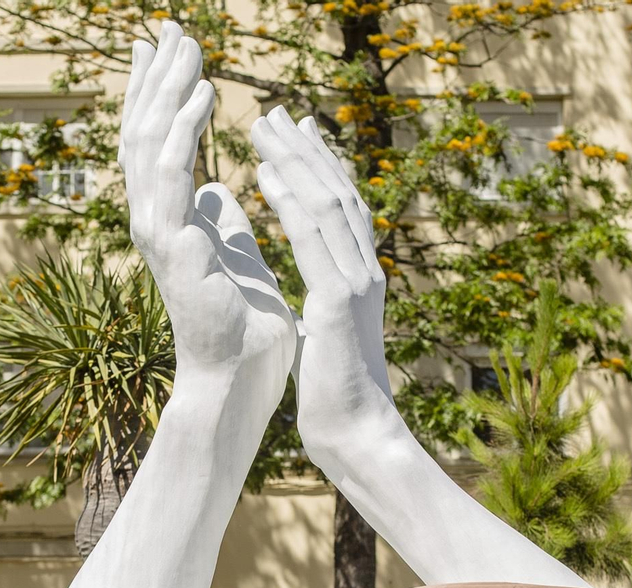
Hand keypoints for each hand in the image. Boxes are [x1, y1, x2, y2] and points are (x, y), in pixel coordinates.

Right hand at [121, 23, 293, 402]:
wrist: (242, 381)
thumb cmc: (243, 331)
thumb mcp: (237, 259)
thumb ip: (221, 223)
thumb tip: (218, 188)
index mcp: (172, 224)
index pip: (157, 146)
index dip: (161, 95)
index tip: (169, 49)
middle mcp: (155, 223)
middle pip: (143, 134)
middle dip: (157, 77)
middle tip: (168, 28)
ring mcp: (158, 233)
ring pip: (149, 144)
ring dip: (168, 89)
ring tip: (190, 46)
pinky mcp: (172, 246)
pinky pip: (172, 172)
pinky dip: (184, 127)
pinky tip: (204, 92)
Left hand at [249, 107, 391, 450]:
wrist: (356, 431)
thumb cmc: (339, 395)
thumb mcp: (330, 339)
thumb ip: (326, 311)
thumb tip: (315, 305)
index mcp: (363, 280)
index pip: (346, 210)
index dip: (322, 168)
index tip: (298, 135)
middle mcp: (367, 272)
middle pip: (341, 193)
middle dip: (308, 151)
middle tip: (279, 113)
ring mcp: (358, 284)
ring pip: (328, 204)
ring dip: (294, 161)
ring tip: (264, 128)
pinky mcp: (338, 301)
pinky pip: (311, 237)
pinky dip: (288, 200)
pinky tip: (264, 174)